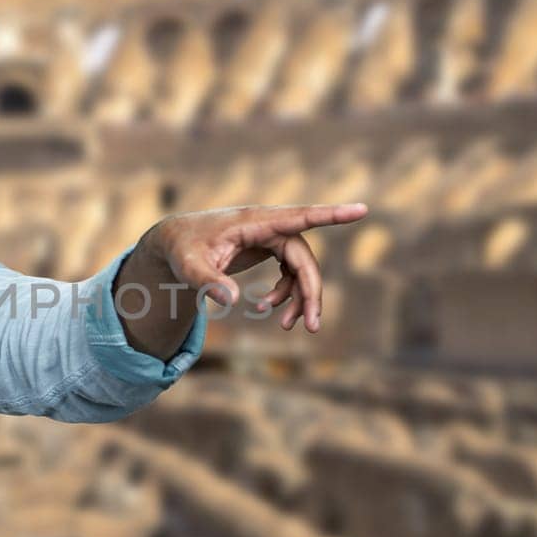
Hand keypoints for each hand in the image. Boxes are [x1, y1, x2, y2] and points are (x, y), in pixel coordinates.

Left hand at [144, 202, 368, 331]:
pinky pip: (290, 271)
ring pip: (300, 268)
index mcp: (254, 221)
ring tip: (283, 325)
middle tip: (311, 327)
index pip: (299, 217)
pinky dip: (284, 293)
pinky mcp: (268, 247)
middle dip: (311, 292)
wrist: (175, 242)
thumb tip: (232, 300)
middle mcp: (268, 226)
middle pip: (303, 258)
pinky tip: (265, 308)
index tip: (361, 209)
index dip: (330, 215)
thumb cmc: (182, 249)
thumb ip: (207, 281)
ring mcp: (270, 236)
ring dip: (298, 297)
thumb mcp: (187, 267)